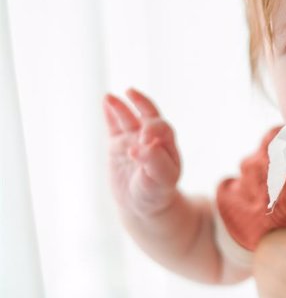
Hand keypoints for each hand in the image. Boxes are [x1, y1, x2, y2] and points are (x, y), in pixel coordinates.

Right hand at [103, 88, 180, 216]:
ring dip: (121, 106)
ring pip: (128, 118)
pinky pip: (114, 126)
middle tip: (131, 93)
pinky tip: (106, 101)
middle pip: (148, 115)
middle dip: (142, 104)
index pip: (162, 130)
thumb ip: (155, 163)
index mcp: (167, 145)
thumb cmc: (156, 192)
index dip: (153, 130)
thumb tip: (143, 146)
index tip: (143, 141)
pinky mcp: (117, 143)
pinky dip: (110, 114)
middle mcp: (152, 137)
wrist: (141, 203)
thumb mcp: (160, 181)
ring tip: (110, 97)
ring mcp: (133, 139)